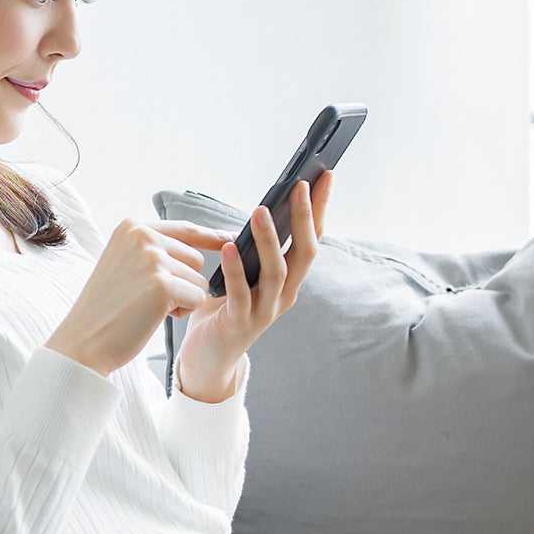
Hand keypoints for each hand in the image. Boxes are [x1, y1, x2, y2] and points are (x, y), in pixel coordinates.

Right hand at [45, 218, 236, 377]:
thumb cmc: (107, 308)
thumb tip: (201, 248)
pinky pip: (197, 297)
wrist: (83, 340)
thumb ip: (156, 250)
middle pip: (196, 258)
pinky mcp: (162, 285)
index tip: (234, 238)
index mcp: (132, 227)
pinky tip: (154, 316)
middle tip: (148, 298)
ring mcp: (152, 259)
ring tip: (148, 307)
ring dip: (183, 299)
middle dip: (184, 283)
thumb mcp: (126, 264)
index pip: (185, 229)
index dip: (210, 237)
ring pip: (200, 279)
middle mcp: (142, 236)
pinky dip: (181, 311)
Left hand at [175, 170, 333, 401]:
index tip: (325, 176)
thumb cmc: (225, 308)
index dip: (320, 208)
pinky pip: (241, 294)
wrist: (208, 356)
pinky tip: (229, 249)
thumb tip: (262, 209)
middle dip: (303, 218)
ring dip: (270, 241)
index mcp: (290, 279)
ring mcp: (266, 311)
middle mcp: (285, 294)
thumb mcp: (246, 273)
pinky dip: (236, 271)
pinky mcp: (241, 323)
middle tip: (299, 187)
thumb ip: (254, 248)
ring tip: (260, 212)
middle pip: (304, 253)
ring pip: (277, 272)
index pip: (312, 238)